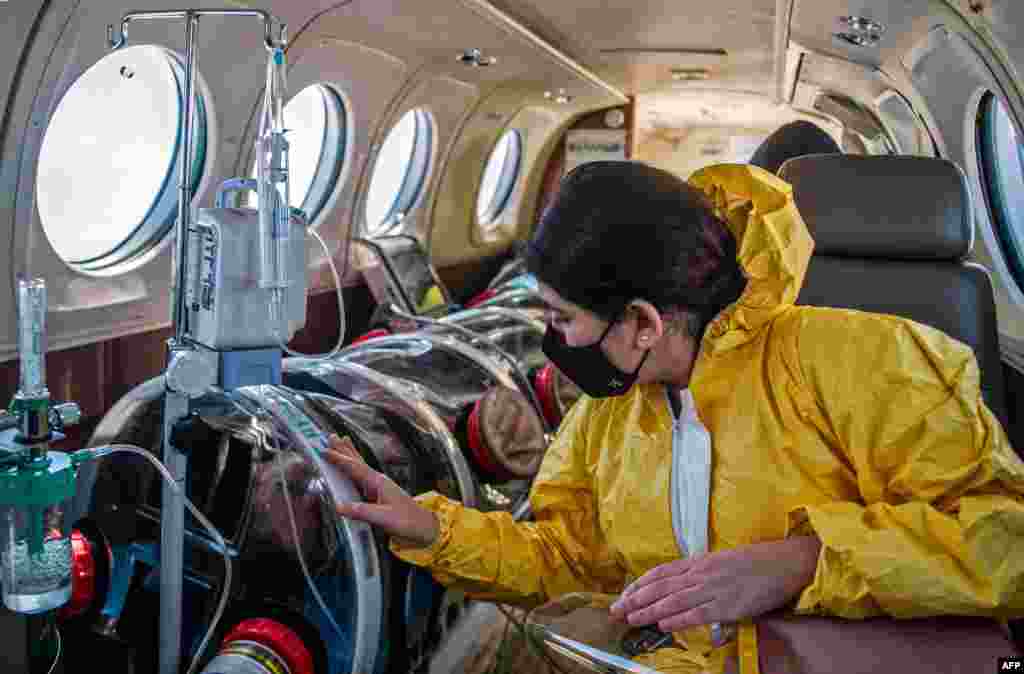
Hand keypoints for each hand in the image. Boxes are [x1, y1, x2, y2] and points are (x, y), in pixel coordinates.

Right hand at [323, 435, 440, 548]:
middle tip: (330, 435)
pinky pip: (361, 477)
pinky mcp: (378, 495)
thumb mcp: (383, 517)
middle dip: (343, 449)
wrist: (423, 527)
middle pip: (357, 461)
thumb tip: (337, 506)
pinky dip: (354, 469)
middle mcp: (377, 481)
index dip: (339, 459)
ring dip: (349, 454)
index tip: (324, 451)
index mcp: (377, 482)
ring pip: (360, 467)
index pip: (355, 468)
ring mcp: (378, 487)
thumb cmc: (406, 521)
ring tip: (341, 440)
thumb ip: (361, 512)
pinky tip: (352, 467)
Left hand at [608, 536, 820, 631]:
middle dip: (636, 599)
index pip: (661, 572)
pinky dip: (678, 619)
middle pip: (661, 586)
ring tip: (632, 619)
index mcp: (699, 561)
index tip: (624, 595)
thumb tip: (679, 587)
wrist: (785, 563)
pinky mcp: (728, 605)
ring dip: (649, 610)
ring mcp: (714, 588)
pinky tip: (663, 625)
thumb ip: (700, 573)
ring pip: (673, 600)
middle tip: (616, 611)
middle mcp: (702, 573)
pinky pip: (698, 613)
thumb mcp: (721, 562)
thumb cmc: (755, 563)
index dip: (640, 585)